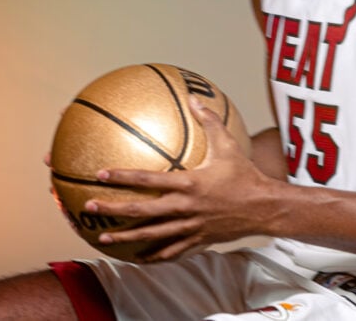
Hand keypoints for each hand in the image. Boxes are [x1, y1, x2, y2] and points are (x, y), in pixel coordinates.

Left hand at [84, 95, 274, 261]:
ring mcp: (190, 226)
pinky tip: (139, 258)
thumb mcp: (229, 146)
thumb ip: (210, 122)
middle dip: (114, 209)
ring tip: (104, 239)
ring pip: (152, 234)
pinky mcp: (198, 240)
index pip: (148, 179)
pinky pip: (171, 251)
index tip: (102, 174)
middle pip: (142, 210)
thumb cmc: (245, 175)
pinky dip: (154, 255)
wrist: (264, 208)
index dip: (123, 176)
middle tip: (91, 207)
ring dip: (126, 237)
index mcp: (189, 183)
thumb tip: (195, 99)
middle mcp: (185, 207)